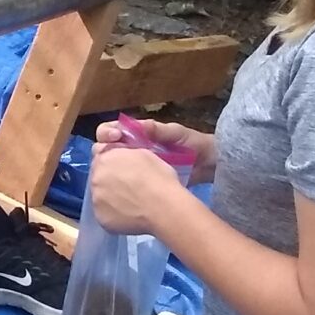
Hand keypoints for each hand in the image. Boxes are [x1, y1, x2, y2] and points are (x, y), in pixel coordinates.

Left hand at [87, 141, 194, 238]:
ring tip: (130, 202)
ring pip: (100, 194)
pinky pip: (104, 212)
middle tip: (128, 185)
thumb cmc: (159, 179)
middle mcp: (95, 177)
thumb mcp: (144, 153)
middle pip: (98, 174)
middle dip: (109, 177)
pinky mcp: (100, 217)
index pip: (98, 151)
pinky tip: (128, 214)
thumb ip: (125, 153)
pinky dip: (113, 212)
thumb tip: (122, 156)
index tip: (121, 165)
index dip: (111, 158)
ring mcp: (96, 199)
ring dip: (110, 196)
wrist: (163, 208)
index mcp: (105, 158)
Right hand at [96, 115, 216, 184]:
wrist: (210, 165)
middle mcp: (133, 151)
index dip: (108, 133)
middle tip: (112, 156)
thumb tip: (136, 125)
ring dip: (110, 171)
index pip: (112, 131)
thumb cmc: (195, 144)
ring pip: (113, 169)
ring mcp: (137, 169)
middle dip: (104, 151)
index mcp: (138, 135)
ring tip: (116, 173)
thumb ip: (158, 130)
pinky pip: (126, 186)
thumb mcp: (177, 133)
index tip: (115, 137)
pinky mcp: (143, 185)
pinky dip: (121, 187)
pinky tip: (123, 190)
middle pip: (106, 151)